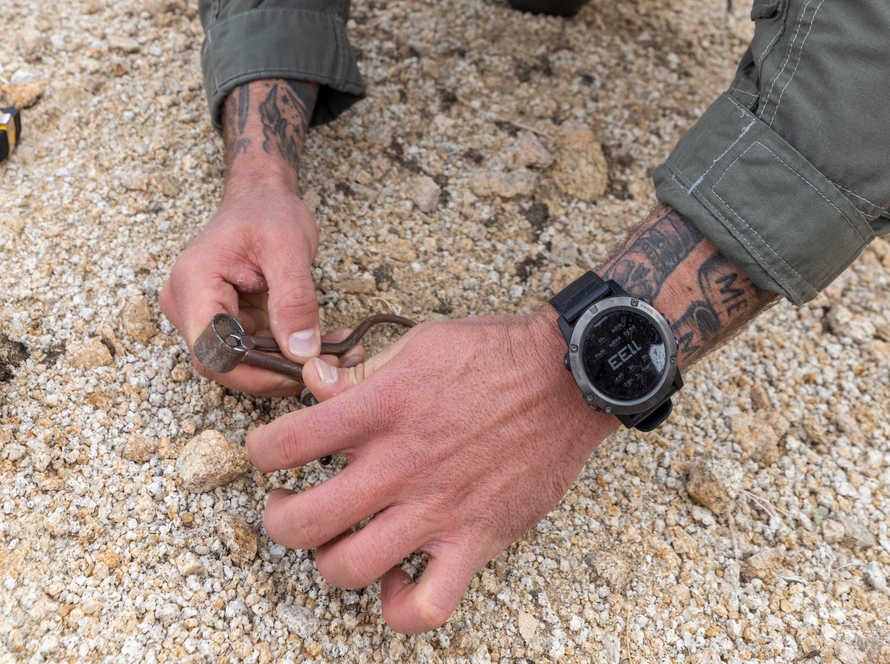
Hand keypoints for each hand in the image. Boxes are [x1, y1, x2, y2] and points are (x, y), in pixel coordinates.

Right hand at [160, 176, 323, 395]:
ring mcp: (197, 313)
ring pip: (236, 361)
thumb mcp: (290, 247)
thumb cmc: (268, 211)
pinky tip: (312, 343)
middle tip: (323, 364)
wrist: (260, 196)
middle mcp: (185, 303)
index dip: (254, 373)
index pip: (212, 352)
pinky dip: (278, 350)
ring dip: (280, 363)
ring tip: (327, 353)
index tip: (299, 370)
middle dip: (273, 371)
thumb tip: (301, 351)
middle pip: (222, 363)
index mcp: (194, 283)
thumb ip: (294, 299)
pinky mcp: (216, 319)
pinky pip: (245, 348)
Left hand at [246, 311, 617, 632]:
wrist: (567, 378)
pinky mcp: (474, 539)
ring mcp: (436, 508)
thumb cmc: (495, 353)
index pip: (286, 442)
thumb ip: (360, 370)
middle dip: (278, 518)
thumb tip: (314, 382)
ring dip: (326, 561)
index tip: (270, 452)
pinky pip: (427, 606)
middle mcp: (400, 463)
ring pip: (349, 567)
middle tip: (287, 504)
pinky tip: (393, 581)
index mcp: (382, 406)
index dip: (261, 451)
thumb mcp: (418, 342)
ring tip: (332, 542)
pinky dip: (400, 607)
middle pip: (303, 520)